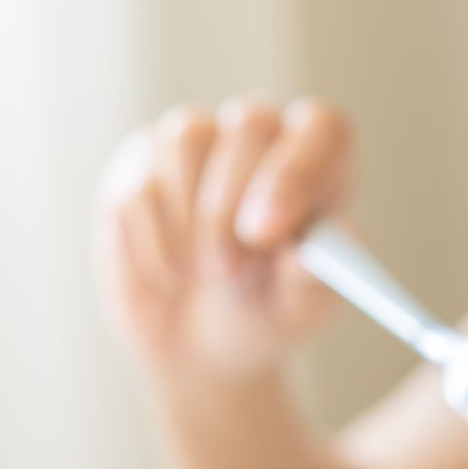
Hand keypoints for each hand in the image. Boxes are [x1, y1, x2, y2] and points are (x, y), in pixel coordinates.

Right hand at [93, 96, 351, 383]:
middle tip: (230, 270)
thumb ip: (313, 275)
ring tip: (208, 275)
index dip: (297, 169)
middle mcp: (261, 139)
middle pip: (251, 123)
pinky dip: (155, 242)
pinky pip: (140, 184)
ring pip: (188, 139)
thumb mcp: (300, 308)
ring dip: (195, 222)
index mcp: (320, 166)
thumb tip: (327, 241)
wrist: (203, 345)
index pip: (321, 128)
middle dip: (235, 205)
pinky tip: (171, 273)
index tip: (269, 230)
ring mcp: (199, 142)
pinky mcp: (140, 161)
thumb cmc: (267, 312)